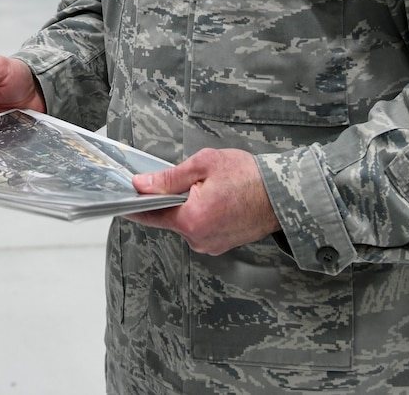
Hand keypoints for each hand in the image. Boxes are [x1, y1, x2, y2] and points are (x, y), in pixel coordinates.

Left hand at [126, 148, 280, 255]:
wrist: (283, 194)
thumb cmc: (249, 177)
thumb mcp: (204, 165)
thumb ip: (169, 177)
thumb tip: (142, 184)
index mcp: (191, 219)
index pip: (150, 215)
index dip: (135, 204)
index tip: (125, 197)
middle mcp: (199, 238)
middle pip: (169, 217)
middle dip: (173, 199)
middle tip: (193, 180)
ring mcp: (210, 244)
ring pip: (186, 222)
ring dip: (190, 206)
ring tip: (213, 190)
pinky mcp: (220, 244)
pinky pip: (200, 228)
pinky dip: (202, 214)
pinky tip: (218, 201)